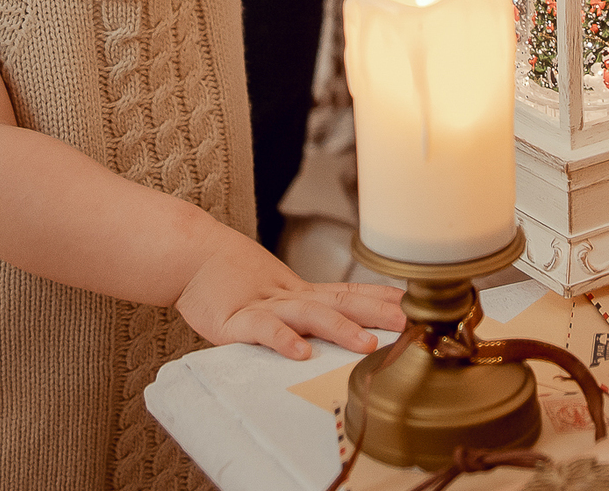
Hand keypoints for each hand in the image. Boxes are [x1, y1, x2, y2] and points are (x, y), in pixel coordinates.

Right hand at [176, 224, 405, 359]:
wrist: (192, 256)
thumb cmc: (231, 279)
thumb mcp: (274, 293)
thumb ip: (302, 310)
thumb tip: (338, 326)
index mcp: (301, 292)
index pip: (350, 294)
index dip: (382, 299)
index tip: (416, 306)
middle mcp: (290, 296)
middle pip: (341, 303)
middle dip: (377, 313)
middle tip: (408, 324)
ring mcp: (266, 306)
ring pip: (309, 315)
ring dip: (340, 328)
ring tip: (366, 343)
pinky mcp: (237, 319)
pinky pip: (264, 331)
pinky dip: (283, 340)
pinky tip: (301, 352)